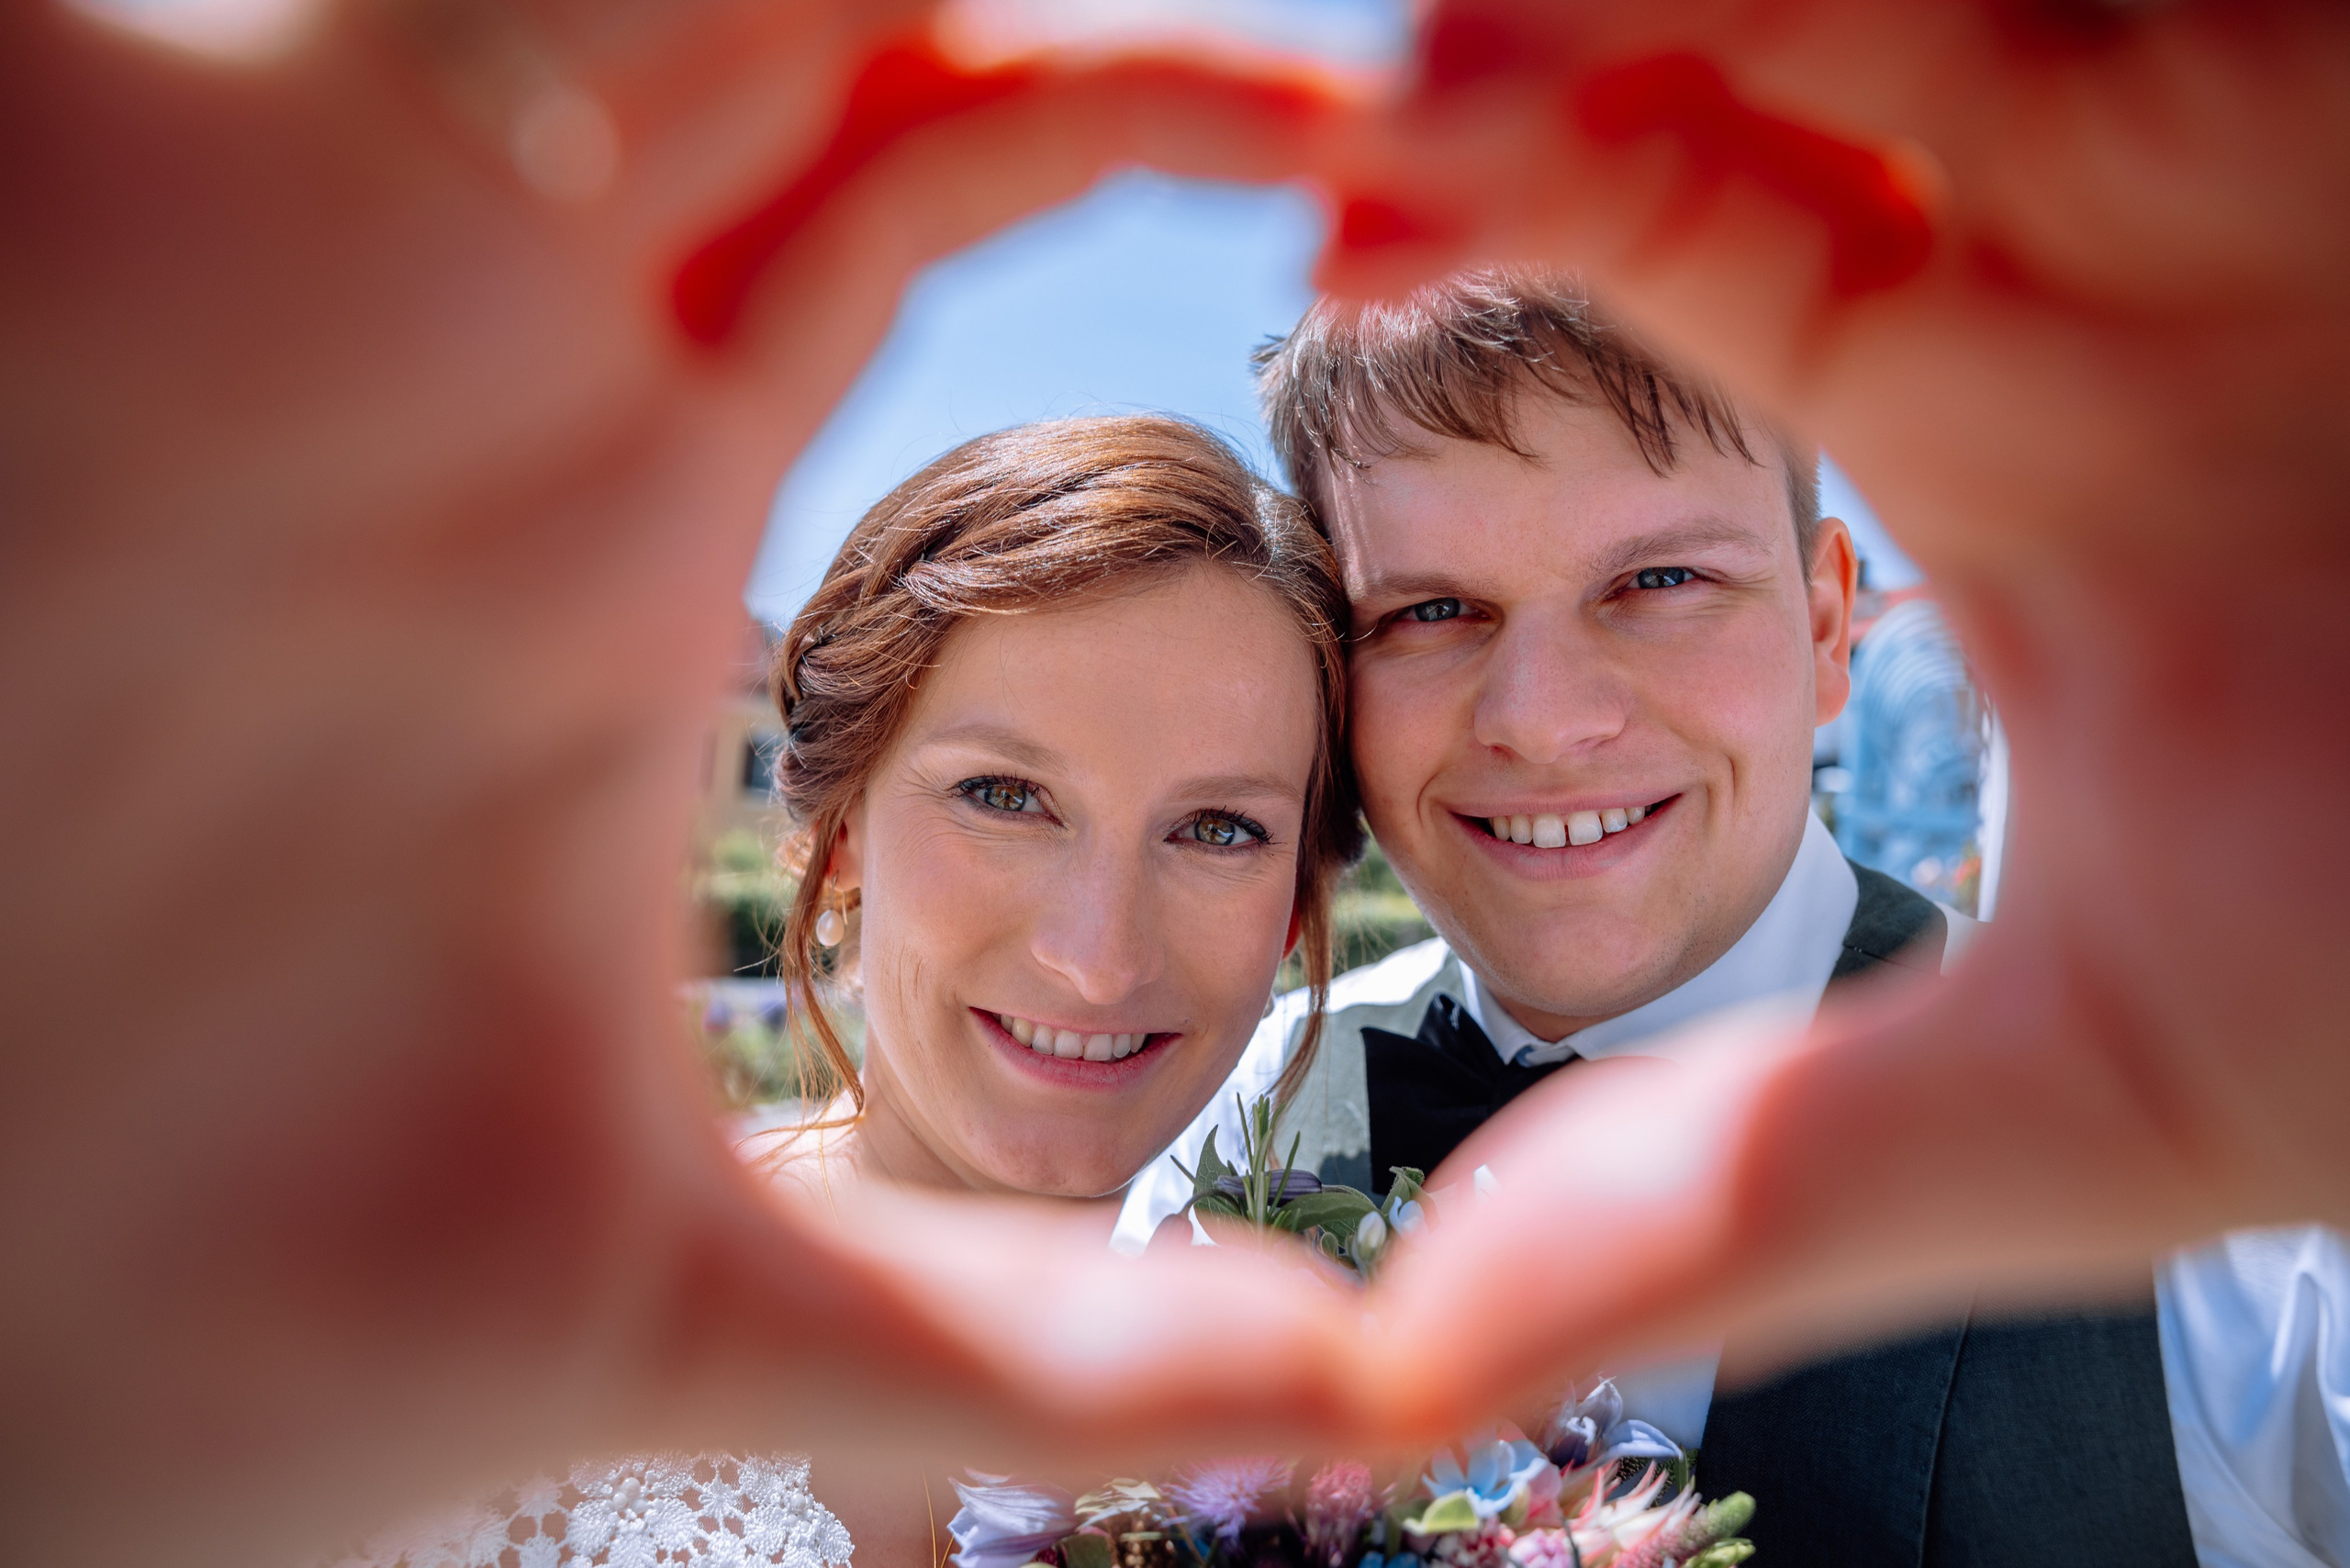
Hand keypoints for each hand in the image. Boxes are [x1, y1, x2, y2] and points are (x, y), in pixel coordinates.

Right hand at [0, 7, 1369, 1562]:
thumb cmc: (219, 1297)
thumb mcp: (677, 1286)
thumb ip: (1031, 1336)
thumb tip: (1365, 1397)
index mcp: (610, 521)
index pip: (925, 183)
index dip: (1152, 114)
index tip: (1379, 152)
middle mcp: (471, 365)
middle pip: (804, 20)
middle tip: (1369, 47)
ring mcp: (302, 278)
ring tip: (1234, 32)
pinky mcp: (97, 210)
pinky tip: (791, 17)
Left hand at [1313, 0, 2349, 1429]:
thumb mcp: (2080, 1087)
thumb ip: (1743, 1190)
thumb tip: (1389, 1376)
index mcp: (2006, 421)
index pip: (1695, 252)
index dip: (1508, 223)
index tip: (1338, 259)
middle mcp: (2113, 239)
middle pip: (1781, 49)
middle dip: (1585, 46)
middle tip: (1395, 80)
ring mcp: (2255, 122)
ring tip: (1493, 18)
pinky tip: (1770, 7)